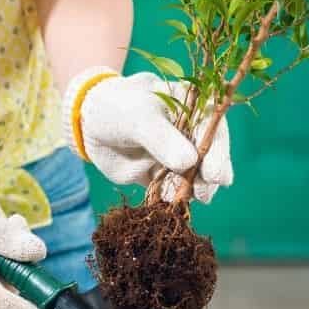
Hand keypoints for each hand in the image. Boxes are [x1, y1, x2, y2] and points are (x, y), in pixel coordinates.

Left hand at [64, 67, 232, 202]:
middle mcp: (190, 133)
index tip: (216, 175)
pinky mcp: (163, 175)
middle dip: (210, 175)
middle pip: (210, 155)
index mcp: (192, 107)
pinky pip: (172, 189)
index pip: (213, 127)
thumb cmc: (117, 107)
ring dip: (194, 190)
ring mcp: (178, 155)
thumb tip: (189, 162)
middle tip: (206, 193)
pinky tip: (169, 201)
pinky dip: (173, 197)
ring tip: (189, 199)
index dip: (218, 151)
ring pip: (194, 176)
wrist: (90, 123)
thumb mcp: (138, 116)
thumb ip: (161, 137)